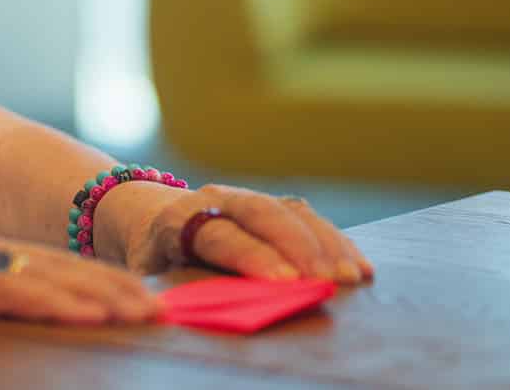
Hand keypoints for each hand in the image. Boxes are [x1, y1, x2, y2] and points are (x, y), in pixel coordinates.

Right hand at [0, 225, 157, 324]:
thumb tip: (24, 321)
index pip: (51, 264)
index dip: (101, 280)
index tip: (144, 301)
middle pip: (58, 265)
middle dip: (113, 286)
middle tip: (163, 309)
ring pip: (45, 275)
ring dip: (99, 295)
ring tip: (142, 313)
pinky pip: (11, 292)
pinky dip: (54, 303)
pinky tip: (89, 317)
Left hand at [96, 181, 375, 282]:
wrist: (151, 215)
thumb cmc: (153, 257)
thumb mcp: (149, 274)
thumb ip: (169, 287)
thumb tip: (189, 312)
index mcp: (177, 219)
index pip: (219, 235)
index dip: (251, 256)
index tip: (284, 281)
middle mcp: (213, 199)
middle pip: (261, 214)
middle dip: (298, 246)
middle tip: (328, 280)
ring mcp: (246, 198)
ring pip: (290, 212)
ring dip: (326, 244)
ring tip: (351, 277)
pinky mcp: (272, 204)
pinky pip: (308, 216)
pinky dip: (336, 241)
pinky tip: (359, 266)